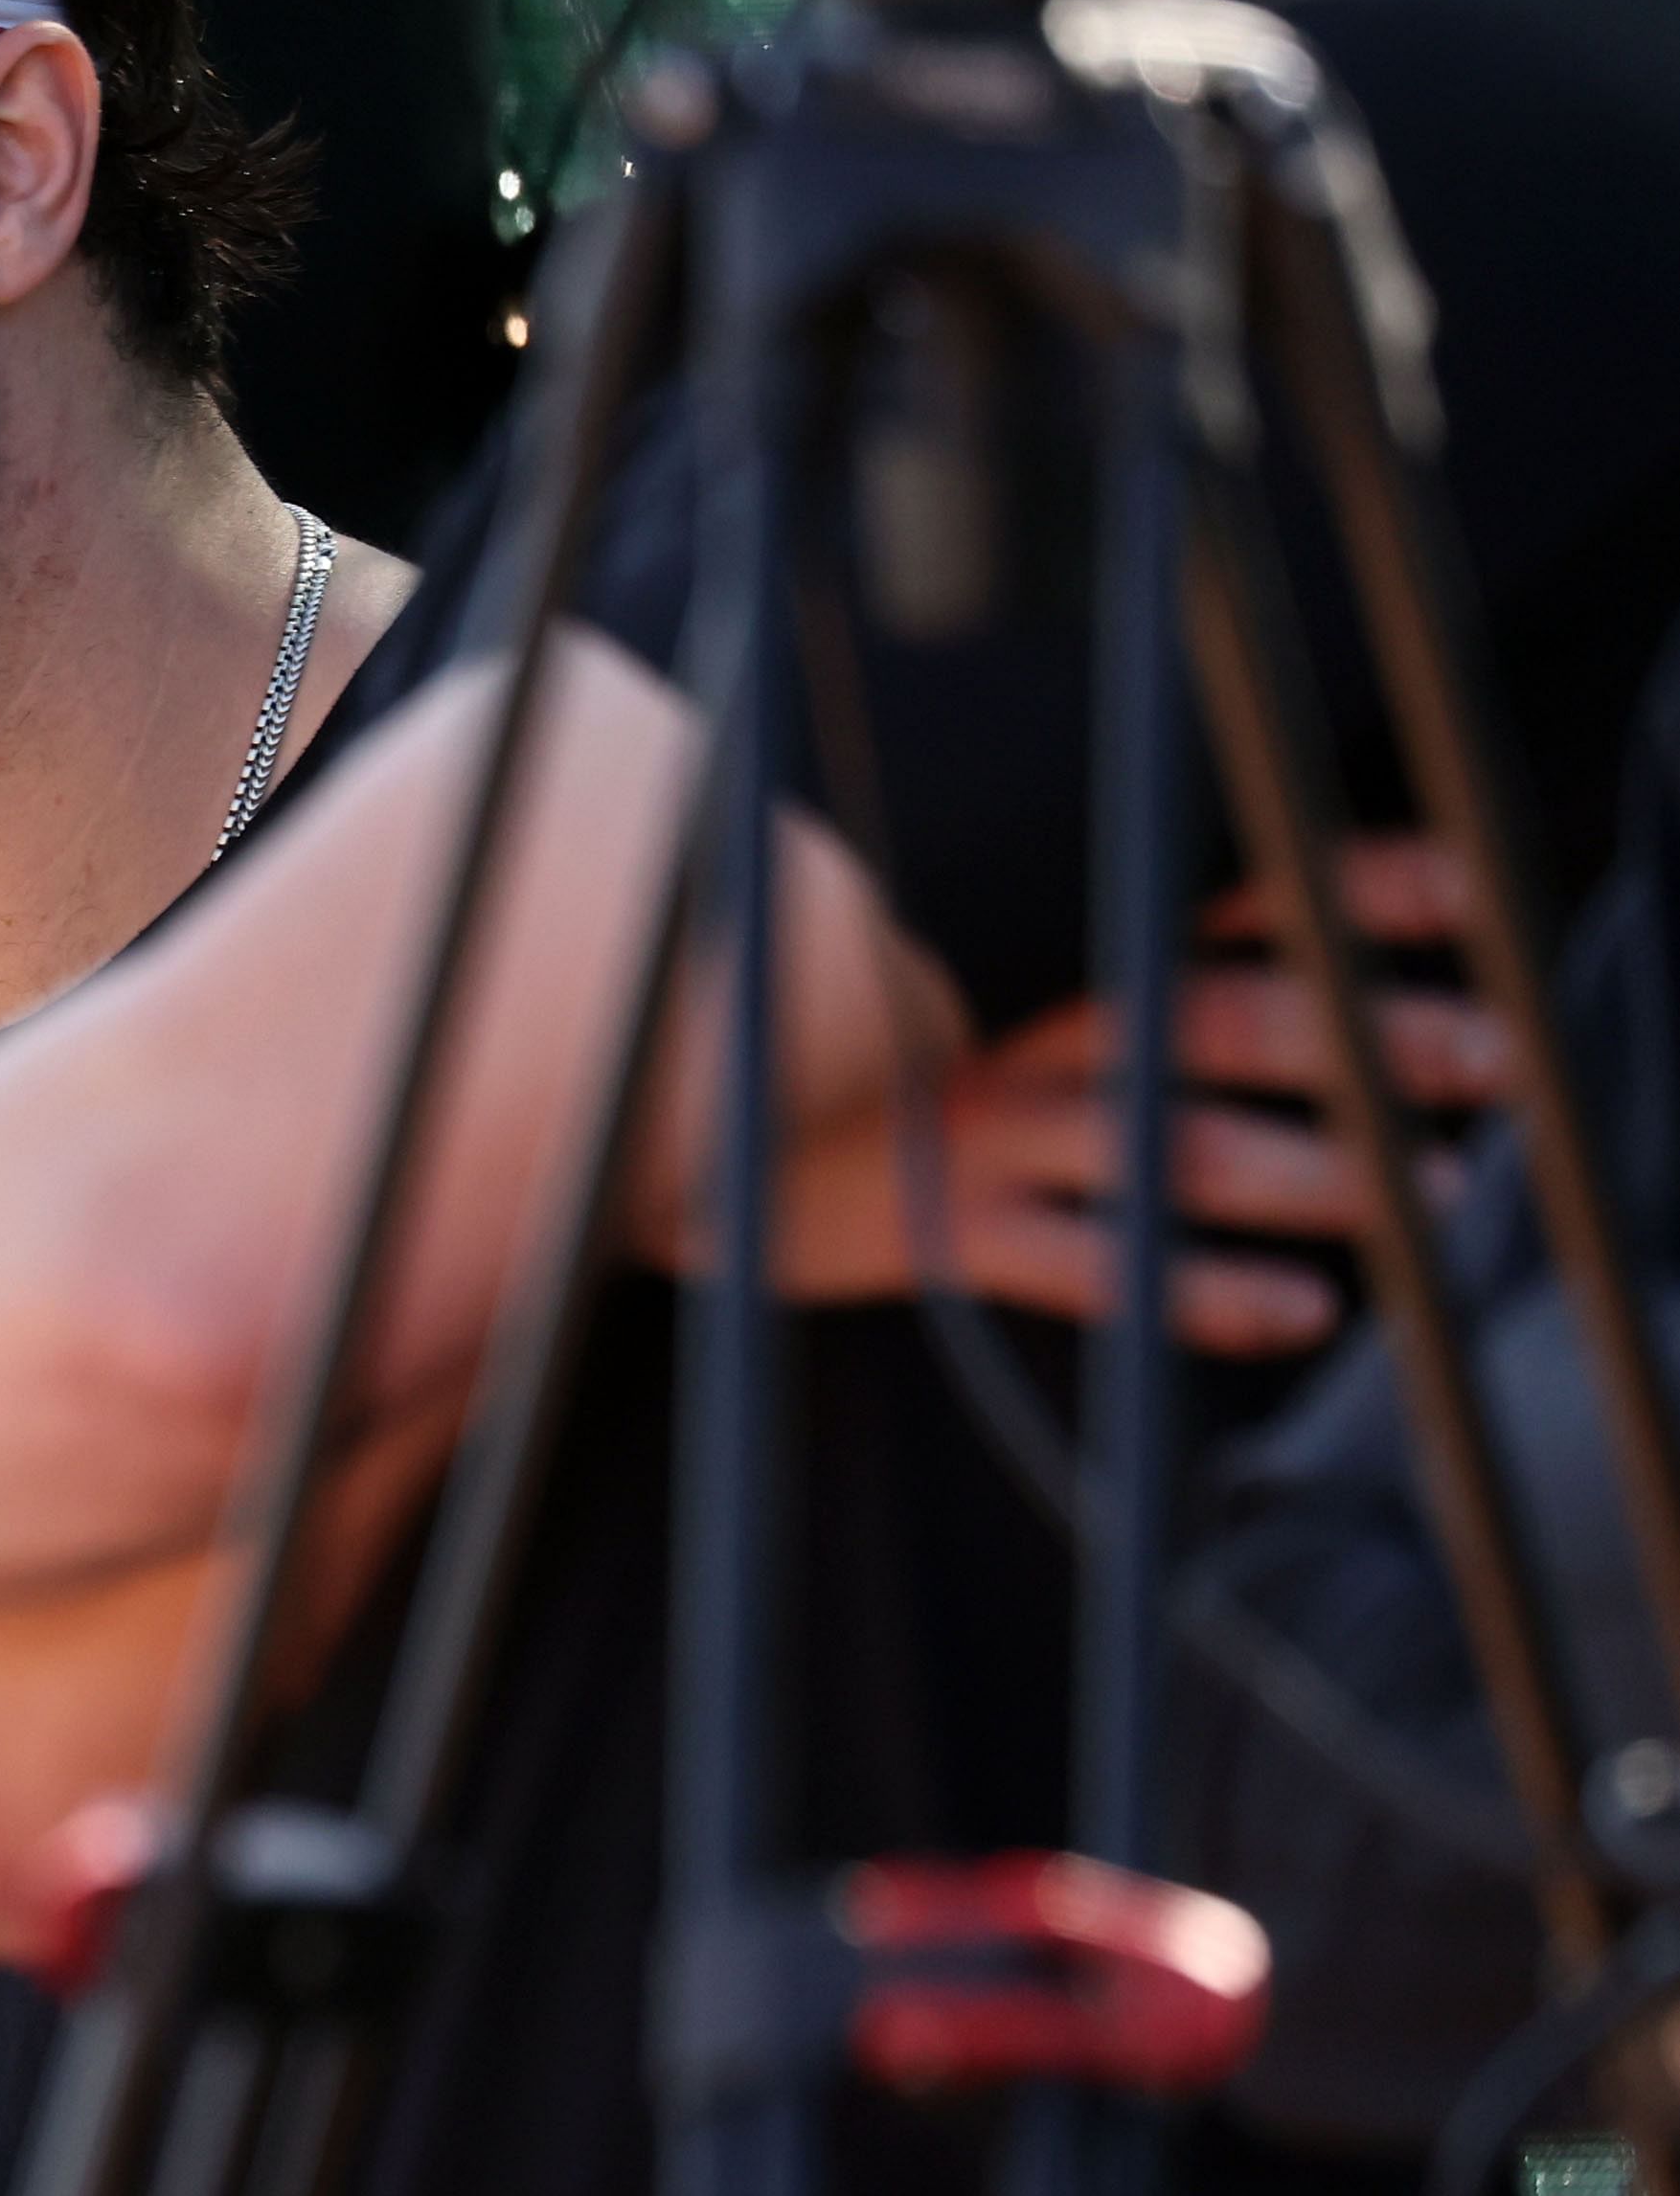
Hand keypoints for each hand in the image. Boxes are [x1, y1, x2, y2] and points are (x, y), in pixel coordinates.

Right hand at [778, 833, 1504, 1349]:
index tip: (1463, 889)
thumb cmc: (894, 1113)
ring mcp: (995, 1138)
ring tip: (1430, 1188)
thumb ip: (1143, 1030)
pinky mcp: (951, 1233)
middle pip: (1223, 1015)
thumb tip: (1327, 1040)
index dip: (1346, 892)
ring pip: (1171, 1138)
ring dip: (1316, 1164)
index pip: (1229, 915)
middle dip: (1370, 1034)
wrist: (703, 1159)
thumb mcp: (1014, 1046)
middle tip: (1494, 1056)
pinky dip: (1205, 1289)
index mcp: (1075, 995)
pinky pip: (1094, 1263)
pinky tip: (1293, 1306)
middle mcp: (1046, 1050)